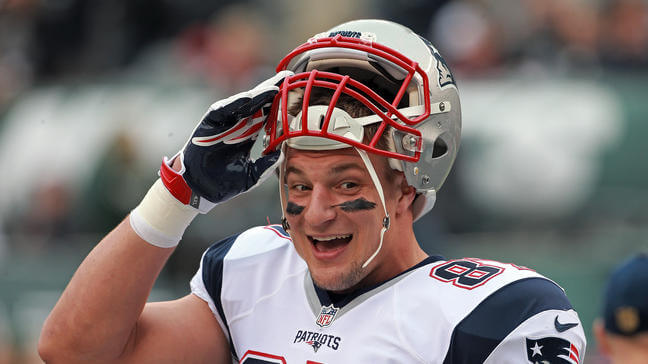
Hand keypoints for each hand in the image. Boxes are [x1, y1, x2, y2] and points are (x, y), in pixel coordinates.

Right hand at [161, 71, 291, 212]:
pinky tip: (248, 98)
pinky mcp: (209, 123)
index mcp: (249, 133)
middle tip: (290, 77)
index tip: (297, 93)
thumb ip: (265, 166)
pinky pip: (222, 110)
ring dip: (258, 95)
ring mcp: (224, 122)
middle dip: (273, 89)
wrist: (199, 189)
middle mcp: (238, 124)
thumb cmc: (224, 182)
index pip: (268, 114)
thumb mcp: (250, 176)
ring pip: (243, 103)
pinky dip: (234, 103)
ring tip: (274, 87)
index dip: (281, 104)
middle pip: (259, 102)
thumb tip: (281, 156)